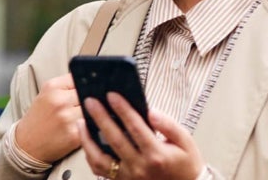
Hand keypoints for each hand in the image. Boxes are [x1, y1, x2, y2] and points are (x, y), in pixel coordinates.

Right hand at [15, 73, 83, 162]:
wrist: (25, 145)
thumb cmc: (39, 117)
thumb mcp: (47, 94)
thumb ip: (67, 85)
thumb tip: (92, 81)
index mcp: (52, 87)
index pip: (80, 78)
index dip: (83, 85)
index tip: (83, 91)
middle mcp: (60, 101)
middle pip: (88, 93)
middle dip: (87, 100)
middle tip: (79, 107)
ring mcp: (67, 118)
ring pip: (91, 109)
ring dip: (89, 113)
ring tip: (78, 118)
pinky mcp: (74, 134)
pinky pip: (90, 124)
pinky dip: (88, 126)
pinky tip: (79, 128)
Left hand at [80, 92, 204, 179]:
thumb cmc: (186, 164)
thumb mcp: (185, 140)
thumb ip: (169, 124)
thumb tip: (151, 111)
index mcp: (156, 154)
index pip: (135, 127)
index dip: (122, 109)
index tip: (112, 95)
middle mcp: (140, 167)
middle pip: (115, 139)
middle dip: (100, 118)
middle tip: (91, 101)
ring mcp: (129, 176)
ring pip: (101, 159)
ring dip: (88, 139)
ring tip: (82, 122)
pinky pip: (100, 170)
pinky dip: (90, 156)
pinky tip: (87, 142)